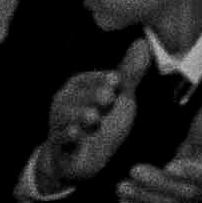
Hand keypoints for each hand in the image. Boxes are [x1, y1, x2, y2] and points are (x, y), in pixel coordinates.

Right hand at [43, 38, 151, 189]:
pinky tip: (75, 133)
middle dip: (92, 96)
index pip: (89, 79)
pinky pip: (59, 139)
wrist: (81, 159)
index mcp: (79, 87)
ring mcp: (59, 124)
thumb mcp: (119, 98)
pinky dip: (66, 136)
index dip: (102, 79)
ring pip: (65, 117)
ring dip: (80, 116)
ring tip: (93, 117)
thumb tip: (143, 43)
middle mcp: (65, 102)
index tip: (117, 80)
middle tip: (108, 98)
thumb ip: (130, 74)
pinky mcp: (58, 146)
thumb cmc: (101, 123)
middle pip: (76, 97)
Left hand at [117, 78, 201, 202]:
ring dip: (144, 196)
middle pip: (185, 191)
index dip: (193, 172)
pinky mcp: (174, 195)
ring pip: (167, 201)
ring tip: (121, 187)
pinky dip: (139, 202)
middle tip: (134, 170)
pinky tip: (122, 197)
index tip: (171, 166)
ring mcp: (190, 191)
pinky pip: (157, 202)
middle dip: (159, 184)